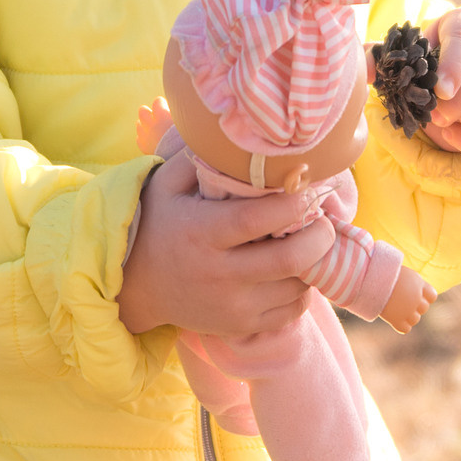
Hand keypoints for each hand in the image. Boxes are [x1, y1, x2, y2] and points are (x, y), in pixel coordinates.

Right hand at [117, 149, 336, 336]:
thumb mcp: (167, 184)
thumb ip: (201, 159)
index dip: (292, 203)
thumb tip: (238, 134)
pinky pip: (291, 312)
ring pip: (296, 288)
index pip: (256, 219)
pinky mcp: (241, 327)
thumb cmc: (158, 222)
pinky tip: (295, 270)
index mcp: (201, 233)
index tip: (310, 188)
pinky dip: (303, 290)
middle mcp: (219, 274)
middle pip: (289, 260)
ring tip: (311, 241)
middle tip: (324, 219)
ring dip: (314, 263)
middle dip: (321, 237)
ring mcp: (232, 306)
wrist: (136, 285)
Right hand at [381, 267, 436, 333]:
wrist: (370, 278)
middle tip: (401, 300)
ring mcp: (407, 310)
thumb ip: (412, 282)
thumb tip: (412, 289)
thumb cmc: (384, 272)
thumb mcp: (402, 273)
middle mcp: (416, 298)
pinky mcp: (396, 320)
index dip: (424, 296)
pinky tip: (394, 318)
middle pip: (424, 308)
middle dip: (415, 305)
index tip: (413, 293)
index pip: (432, 296)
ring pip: (415, 319)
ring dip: (408, 316)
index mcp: (419, 284)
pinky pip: (405, 329)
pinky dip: (401, 326)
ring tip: (395, 308)